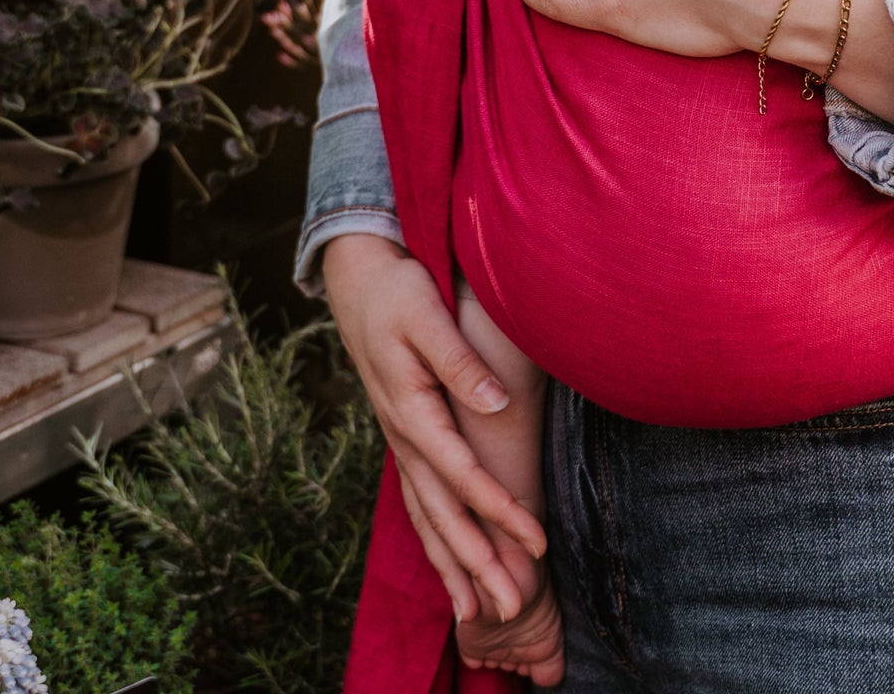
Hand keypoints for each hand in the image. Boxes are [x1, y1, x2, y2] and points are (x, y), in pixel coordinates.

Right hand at [323, 233, 546, 622]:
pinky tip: (448, 564)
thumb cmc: (399, 292)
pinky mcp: (404, 433)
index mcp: (411, 409)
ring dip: (453, 563)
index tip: (535, 541)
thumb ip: (460, 362)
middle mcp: (402, 434)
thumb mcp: (427, 317)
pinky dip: (435, 537)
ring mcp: (400, 438)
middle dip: (477, 562)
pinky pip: (419, 498)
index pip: (462, 473)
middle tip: (511, 606)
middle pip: (442, 511)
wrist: (358, 281)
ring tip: (477, 612)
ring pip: (426, 514)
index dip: (500, 510)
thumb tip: (496, 404)